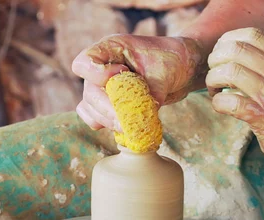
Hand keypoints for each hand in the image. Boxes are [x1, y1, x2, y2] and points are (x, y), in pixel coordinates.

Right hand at [72, 34, 205, 130]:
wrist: (179, 68)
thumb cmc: (171, 61)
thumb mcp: (165, 73)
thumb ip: (152, 93)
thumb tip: (139, 121)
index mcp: (111, 49)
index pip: (84, 62)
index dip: (96, 74)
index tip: (122, 73)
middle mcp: (101, 68)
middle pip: (89, 93)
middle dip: (109, 110)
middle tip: (128, 121)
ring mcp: (102, 86)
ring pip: (90, 108)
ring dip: (108, 121)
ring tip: (131, 125)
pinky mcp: (108, 103)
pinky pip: (94, 118)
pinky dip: (106, 124)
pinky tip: (124, 126)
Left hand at [205, 28, 263, 178]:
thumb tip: (235, 57)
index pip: (253, 35)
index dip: (229, 41)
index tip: (221, 54)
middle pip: (237, 50)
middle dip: (216, 59)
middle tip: (213, 73)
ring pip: (230, 73)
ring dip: (213, 81)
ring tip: (214, 90)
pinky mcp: (263, 119)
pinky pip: (230, 102)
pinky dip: (218, 102)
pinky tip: (220, 105)